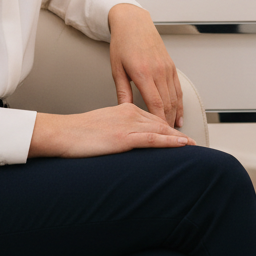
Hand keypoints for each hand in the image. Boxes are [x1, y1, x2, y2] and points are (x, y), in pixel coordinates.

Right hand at [29, 104, 192, 157]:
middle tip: (192, 142)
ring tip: (192, 146)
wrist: (62, 133)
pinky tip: (181, 145)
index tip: (179, 134)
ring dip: (179, 138)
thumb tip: (123, 137)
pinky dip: (170, 142)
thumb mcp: (101, 125)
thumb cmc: (77, 132)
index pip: (153, 117)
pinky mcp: (125, 137)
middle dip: (177, 132)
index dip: (168, 126)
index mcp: (125, 109)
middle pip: (161, 122)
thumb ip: (116, 127)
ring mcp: (128, 125)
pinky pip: (153, 139)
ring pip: (161, 130)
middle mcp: (130, 113)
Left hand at [108, 3, 183, 127]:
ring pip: (175, 98)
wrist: (133, 23)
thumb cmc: (122, 44)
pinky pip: (178, 89)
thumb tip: (124, 111)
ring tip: (173, 133)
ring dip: (175, 116)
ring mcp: (167, 68)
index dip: (158, 122)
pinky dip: (180, 104)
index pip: (154, 104)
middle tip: (166, 140)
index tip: (158, 135)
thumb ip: (122, 92)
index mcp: (143, 73)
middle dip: (167, 124)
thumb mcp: (117, 69)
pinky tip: (178, 115)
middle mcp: (158, 71)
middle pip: (167, 104)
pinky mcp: (171, 66)